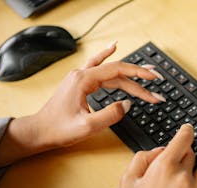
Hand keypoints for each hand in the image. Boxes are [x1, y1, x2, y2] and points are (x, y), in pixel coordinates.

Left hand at [0, 42, 165, 166]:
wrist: (39, 131)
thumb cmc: (58, 129)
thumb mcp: (87, 127)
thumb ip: (110, 115)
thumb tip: (126, 104)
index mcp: (83, 80)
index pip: (117, 71)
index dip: (138, 75)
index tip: (153, 79)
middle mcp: (81, 74)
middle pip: (117, 72)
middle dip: (139, 80)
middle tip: (156, 86)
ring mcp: (80, 77)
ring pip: (110, 72)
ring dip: (129, 75)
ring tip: (147, 73)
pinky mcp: (79, 83)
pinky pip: (97, 66)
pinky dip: (107, 57)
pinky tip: (113, 48)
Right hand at [106, 124, 196, 187]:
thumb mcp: (127, 180)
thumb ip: (143, 158)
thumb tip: (161, 150)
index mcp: (163, 167)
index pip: (182, 139)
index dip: (186, 131)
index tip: (187, 130)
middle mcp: (183, 176)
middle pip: (192, 153)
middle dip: (188, 151)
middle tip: (185, 154)